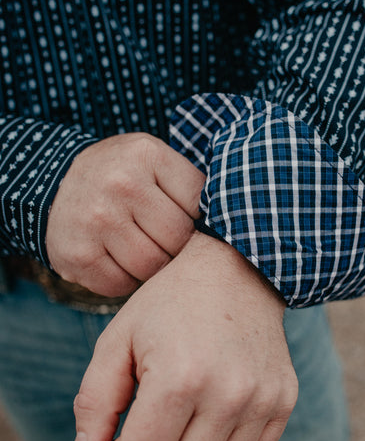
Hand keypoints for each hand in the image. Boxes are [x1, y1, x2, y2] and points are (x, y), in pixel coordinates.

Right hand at [46, 133, 205, 296]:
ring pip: (152, 267)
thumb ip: (188, 186)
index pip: (198, 204)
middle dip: (175, 245)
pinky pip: (121, 285)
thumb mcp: (154, 161)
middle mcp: (119, 184)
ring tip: (140, 246)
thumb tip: (233, 223)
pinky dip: (125, 280)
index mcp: (147, 155)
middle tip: (160, 237)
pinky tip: (116, 259)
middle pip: (177, 240)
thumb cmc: (123, 177)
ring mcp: (95, 220)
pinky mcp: (77, 255)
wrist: (56, 184)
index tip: (181, 216)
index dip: (194, 217)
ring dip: (152, 266)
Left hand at [70, 232, 297, 440]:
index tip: (118, 437)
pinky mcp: (283, 400)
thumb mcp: (118, 340)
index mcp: (179, 378)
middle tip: (151, 419)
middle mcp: (227, 394)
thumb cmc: (168, 304)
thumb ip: (94, 403)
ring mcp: (262, 399)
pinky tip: (214, 412)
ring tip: (182, 415)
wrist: (236, 269)